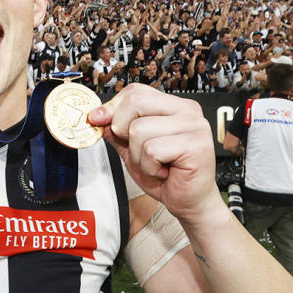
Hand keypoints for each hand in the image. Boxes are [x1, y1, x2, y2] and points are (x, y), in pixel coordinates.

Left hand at [88, 84, 221, 225]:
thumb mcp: (132, 149)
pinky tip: (165, 172)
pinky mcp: (195, 144)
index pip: (136, 91)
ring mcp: (194, 126)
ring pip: (139, 129)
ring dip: (138, 156)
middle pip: (135, 102)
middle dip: (123, 130)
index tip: (99, 120)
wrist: (189, 202)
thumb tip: (97, 116)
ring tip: (156, 165)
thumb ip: (117, 130)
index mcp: (174, 106)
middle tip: (139, 151)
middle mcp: (187, 110)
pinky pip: (152, 150)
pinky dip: (150, 167)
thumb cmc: (166, 175)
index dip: (113, 107)